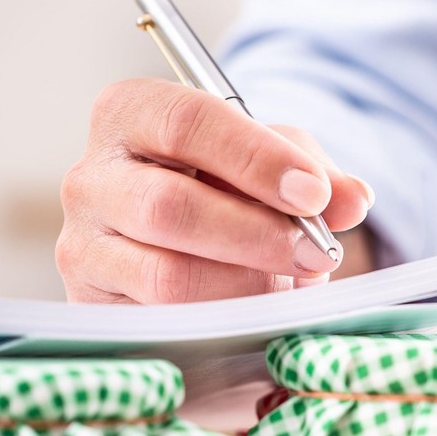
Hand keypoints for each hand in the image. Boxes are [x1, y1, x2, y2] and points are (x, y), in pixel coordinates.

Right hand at [57, 78, 375, 303]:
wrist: (186, 259)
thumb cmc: (227, 196)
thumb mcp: (272, 167)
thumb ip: (314, 171)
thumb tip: (352, 198)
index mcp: (132, 114)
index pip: (186, 121)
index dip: (256, 158)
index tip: (314, 193)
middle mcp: (92, 176)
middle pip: (170, 204)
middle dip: (257, 233)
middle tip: (316, 252)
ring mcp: (84, 245)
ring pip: (166, 274)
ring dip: (244, 284)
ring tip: (288, 285)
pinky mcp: (94, 306)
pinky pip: (163, 321)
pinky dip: (221, 318)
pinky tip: (254, 311)